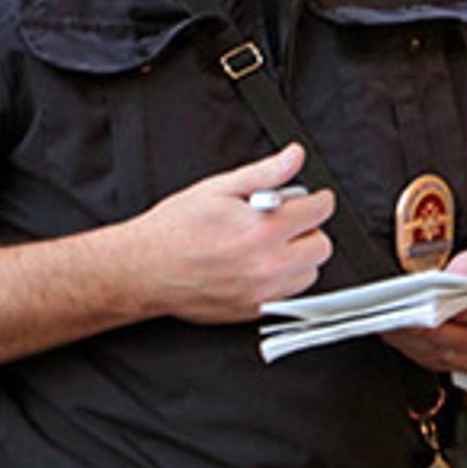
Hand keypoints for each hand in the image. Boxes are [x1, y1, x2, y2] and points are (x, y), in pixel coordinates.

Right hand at [125, 143, 333, 323]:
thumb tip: (294, 156)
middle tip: (285, 222)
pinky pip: (288, 295)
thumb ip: (266, 172)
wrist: (145, 268)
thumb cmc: (176, 228)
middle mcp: (268, 265)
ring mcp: (262, 292)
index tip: (310, 199)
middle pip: (321, 246)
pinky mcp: (253, 311)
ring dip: (298, 258)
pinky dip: (281, 281)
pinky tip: (258, 266)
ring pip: (309, 274)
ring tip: (270, 245)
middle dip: (308, 230)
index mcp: (263, 229)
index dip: (316, 199)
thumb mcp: (220, 188)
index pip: (319, 211)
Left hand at [383, 249, 466, 373]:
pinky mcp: (448, 366)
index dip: (453, 306)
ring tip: (388, 320)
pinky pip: (424, 358)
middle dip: (424, 325)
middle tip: (400, 312)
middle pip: (451, 337)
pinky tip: (389, 329)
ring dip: (409, 337)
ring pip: (435, 351)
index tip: (430, 298)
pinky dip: (405, 344)